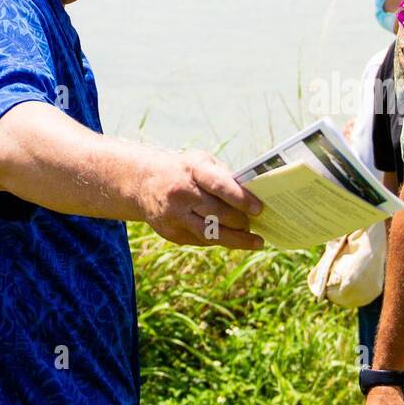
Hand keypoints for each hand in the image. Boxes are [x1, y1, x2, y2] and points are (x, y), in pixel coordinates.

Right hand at [140, 149, 263, 250]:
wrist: (144, 183)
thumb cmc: (185, 171)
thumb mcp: (202, 162)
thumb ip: (225, 177)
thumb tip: (254, 197)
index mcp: (193, 170)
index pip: (219, 185)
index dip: (241, 199)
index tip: (259, 209)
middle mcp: (181, 193)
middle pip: (219, 214)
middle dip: (242, 222)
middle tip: (255, 224)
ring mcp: (174, 216)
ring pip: (211, 234)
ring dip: (237, 240)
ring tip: (255, 241)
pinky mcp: (170, 233)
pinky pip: (201, 241)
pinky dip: (219, 239)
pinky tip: (231, 238)